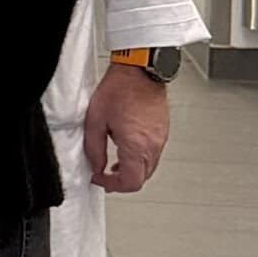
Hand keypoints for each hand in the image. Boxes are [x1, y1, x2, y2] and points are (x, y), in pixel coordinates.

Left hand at [86, 63, 170, 191]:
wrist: (140, 70)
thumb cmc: (120, 89)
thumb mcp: (95, 121)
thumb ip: (94, 149)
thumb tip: (96, 166)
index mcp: (137, 145)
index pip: (130, 183)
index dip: (112, 186)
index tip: (99, 178)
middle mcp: (153, 144)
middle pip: (142, 179)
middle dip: (122, 181)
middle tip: (105, 176)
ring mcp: (161, 137)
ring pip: (149, 168)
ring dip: (132, 170)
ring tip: (114, 164)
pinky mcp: (163, 130)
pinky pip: (153, 154)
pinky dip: (140, 159)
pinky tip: (126, 149)